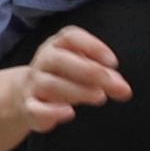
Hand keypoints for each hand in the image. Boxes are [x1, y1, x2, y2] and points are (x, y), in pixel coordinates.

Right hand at [7, 23, 128, 134]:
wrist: (25, 94)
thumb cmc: (63, 78)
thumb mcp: (82, 69)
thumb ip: (104, 76)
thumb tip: (124, 89)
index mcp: (57, 46)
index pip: (70, 37)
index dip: (93, 46)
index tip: (113, 62)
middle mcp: (43, 62)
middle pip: (59, 60)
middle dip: (88, 71)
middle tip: (113, 83)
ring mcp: (34, 84)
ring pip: (50, 85)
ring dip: (77, 91)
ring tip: (101, 97)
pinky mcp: (29, 108)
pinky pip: (35, 109)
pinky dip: (52, 111)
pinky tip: (70, 113)